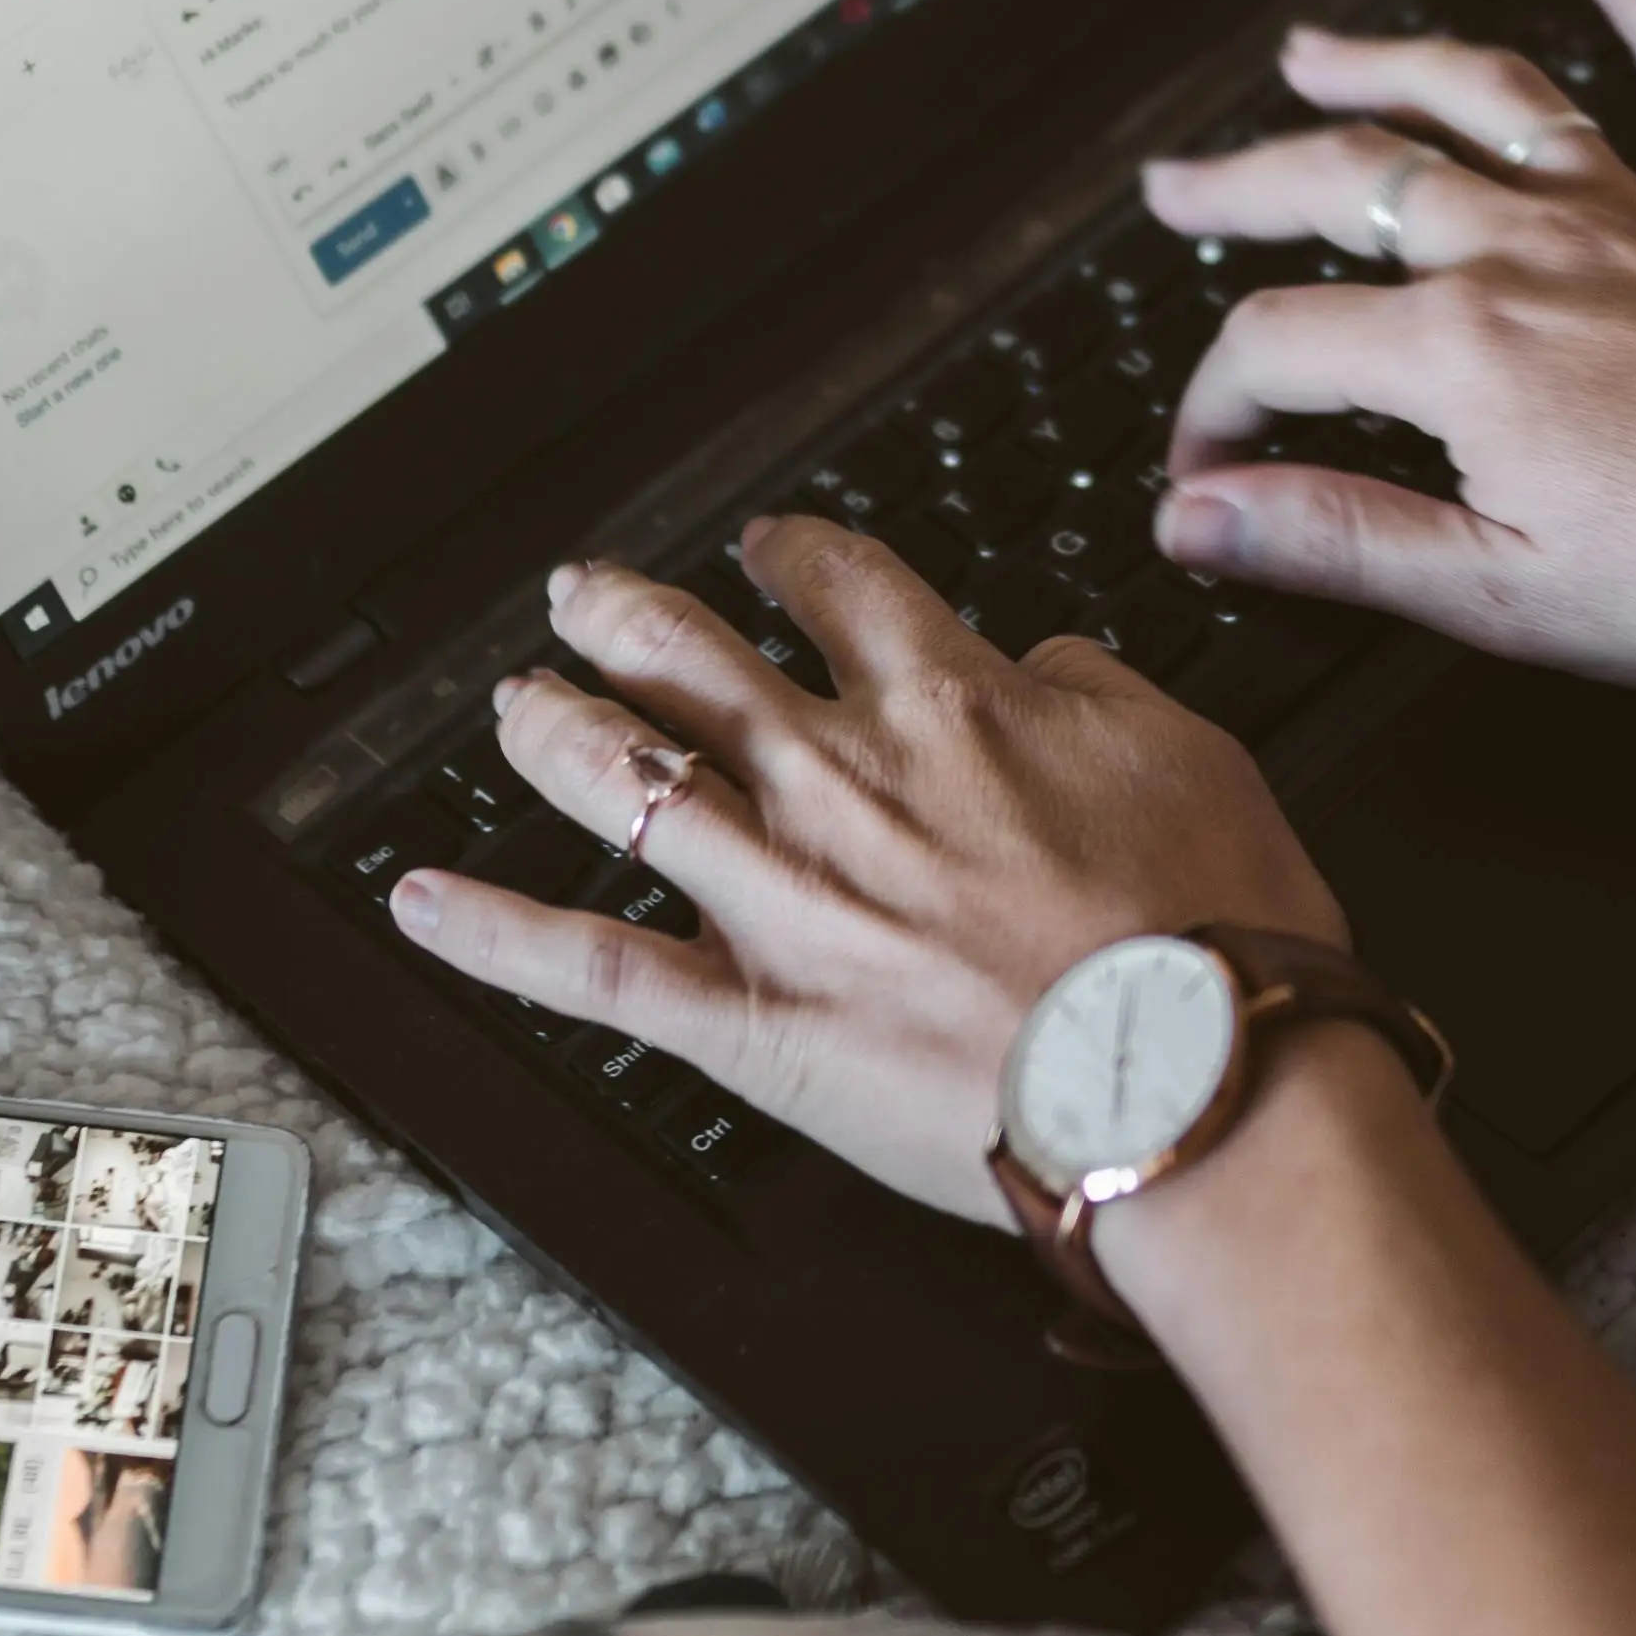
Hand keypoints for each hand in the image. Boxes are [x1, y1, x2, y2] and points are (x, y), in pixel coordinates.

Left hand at [387, 520, 1344, 1220]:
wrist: (1203, 1084)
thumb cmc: (1214, 938)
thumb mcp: (1188, 752)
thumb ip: (1092, 689)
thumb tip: (1040, 662)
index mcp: (953, 704)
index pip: (844, 590)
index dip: (794, 558)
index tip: (774, 551)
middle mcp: (844, 782)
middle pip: (694, 662)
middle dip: (627, 616)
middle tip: (588, 596)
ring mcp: (784, 901)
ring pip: (622, 782)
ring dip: (550, 731)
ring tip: (513, 706)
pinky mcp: (752, 1025)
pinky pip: (591, 969)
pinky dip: (493, 935)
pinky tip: (421, 902)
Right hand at [1143, 0, 1635, 690]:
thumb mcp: (1495, 588)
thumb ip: (1334, 539)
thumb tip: (1195, 519)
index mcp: (1461, 347)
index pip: (1279, 344)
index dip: (1216, 409)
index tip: (1208, 476)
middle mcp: (1532, 250)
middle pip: (1350, 180)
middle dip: (1244, 181)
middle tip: (1177, 186)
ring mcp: (1629, 218)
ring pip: (1486, 102)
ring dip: (1389, 67)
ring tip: (1313, 53)